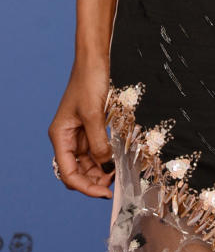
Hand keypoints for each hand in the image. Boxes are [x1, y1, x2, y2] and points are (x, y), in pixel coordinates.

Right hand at [49, 60, 113, 198]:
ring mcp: (79, 133)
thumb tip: (106, 166)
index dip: (85, 186)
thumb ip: (98, 142)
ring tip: (117, 175)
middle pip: (77, 171)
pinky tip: (117, 161)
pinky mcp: (91, 127)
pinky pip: (96, 149)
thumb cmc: (89, 81)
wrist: (95, 60)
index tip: (104, 192)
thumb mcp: (94, 114)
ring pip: (87, 163)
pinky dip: (105, 158)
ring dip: (100, 172)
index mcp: (60, 136)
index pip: (68, 172)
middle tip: (114, 186)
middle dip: (93, 181)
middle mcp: (67, 137)